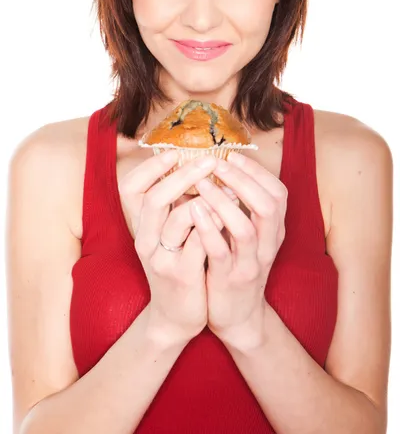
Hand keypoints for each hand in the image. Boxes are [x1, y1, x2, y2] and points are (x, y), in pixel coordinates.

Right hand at [118, 151, 218, 346]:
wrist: (174, 315)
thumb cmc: (176, 266)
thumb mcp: (165, 236)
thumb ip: (173, 207)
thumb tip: (191, 168)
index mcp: (139, 227)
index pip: (130, 188)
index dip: (150, 168)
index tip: (174, 152)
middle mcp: (145, 240)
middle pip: (155, 198)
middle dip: (184, 175)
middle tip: (210, 160)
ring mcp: (162, 259)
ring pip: (179, 218)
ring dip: (208, 198)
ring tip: (229, 186)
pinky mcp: (182, 275)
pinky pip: (201, 242)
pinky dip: (217, 223)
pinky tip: (232, 213)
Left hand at [190, 152, 287, 350]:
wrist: (238, 317)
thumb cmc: (236, 267)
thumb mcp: (248, 237)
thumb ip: (242, 208)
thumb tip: (225, 170)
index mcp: (274, 232)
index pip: (278, 193)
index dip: (257, 172)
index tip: (232, 156)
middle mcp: (268, 246)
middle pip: (268, 206)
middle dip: (243, 180)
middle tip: (217, 163)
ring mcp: (250, 265)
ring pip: (245, 228)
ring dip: (223, 201)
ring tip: (202, 183)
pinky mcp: (229, 280)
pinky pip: (221, 252)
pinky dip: (208, 229)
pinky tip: (193, 210)